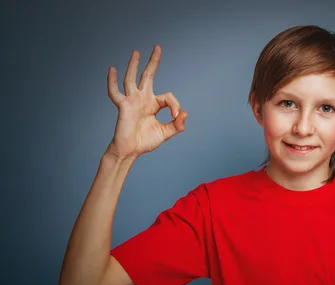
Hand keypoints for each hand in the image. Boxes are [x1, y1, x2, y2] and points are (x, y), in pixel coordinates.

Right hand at [105, 45, 187, 159]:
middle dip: (153, 62)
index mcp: (153, 104)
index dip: (175, 105)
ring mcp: (132, 101)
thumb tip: (185, 113)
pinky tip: (112, 69)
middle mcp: (142, 99)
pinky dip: (112, 81)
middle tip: (158, 47)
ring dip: (134, 65)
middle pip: (148, 75)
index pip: (168, 97)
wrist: (131, 151)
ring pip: (131, 79)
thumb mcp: (165, 133)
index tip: (175, 116)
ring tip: (136, 52)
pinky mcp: (123, 106)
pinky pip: (115, 92)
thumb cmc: (145, 141)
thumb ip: (177, 125)